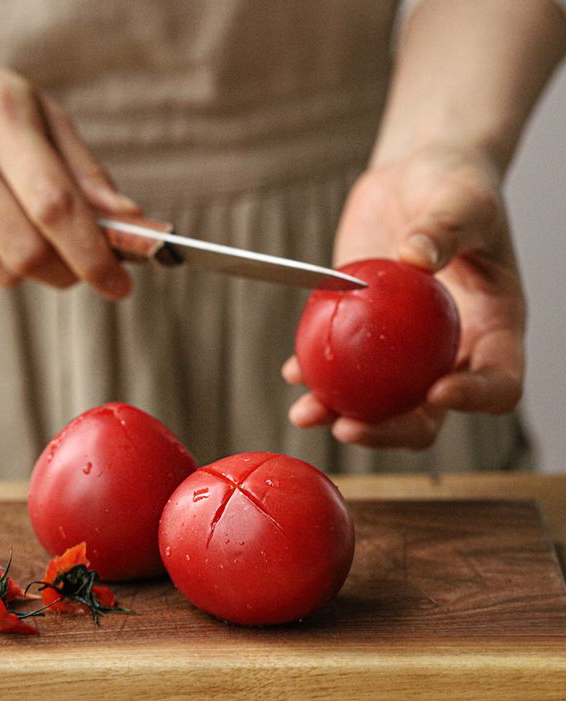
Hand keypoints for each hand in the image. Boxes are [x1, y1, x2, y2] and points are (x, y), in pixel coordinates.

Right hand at [0, 39, 137, 294]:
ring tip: (12, 222)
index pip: (55, 206)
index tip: (120, 286)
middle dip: (66, 272)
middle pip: (27, 253)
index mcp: (0, 117)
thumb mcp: (40, 114)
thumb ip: (87, 174)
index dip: (94, 255)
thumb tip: (133, 226)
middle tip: (77, 263)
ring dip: (23, 265)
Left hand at [283, 144, 525, 448]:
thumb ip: (446, 227)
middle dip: (390, 431)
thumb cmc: (454, 184)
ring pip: (377, 402)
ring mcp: (403, 351)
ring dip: (340, 414)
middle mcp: (449, 352)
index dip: (473, 399)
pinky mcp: (364, 336)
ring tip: (306, 413)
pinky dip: (316, 376)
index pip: (498, 382)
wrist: (412, 177)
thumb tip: (416, 257)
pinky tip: (292, 372)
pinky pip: (341, 368)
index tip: (437, 392)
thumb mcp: (461, 197)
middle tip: (350, 428)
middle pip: (428, 415)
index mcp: (493, 329)